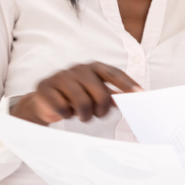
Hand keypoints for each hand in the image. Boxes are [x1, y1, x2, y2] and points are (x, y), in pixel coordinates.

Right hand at [10, 62, 142, 124]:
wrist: (45, 101)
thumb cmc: (76, 97)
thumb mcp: (95, 94)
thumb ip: (112, 95)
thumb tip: (132, 99)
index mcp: (94, 68)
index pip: (114, 73)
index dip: (127, 84)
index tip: (140, 95)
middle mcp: (78, 69)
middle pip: (99, 91)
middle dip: (102, 108)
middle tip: (99, 115)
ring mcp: (61, 76)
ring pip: (81, 101)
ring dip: (85, 115)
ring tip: (84, 116)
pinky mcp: (45, 87)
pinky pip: (62, 107)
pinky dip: (67, 115)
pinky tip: (66, 113)